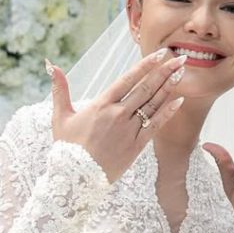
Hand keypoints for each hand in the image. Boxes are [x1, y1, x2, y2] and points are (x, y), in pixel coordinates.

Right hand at [48, 50, 185, 181]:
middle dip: (165, 71)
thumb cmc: (67, 148)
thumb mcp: (60, 116)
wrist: (75, 178)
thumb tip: (51, 65)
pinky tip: (179, 101)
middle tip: (180, 58)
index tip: (160, 54)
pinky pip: (155, 125)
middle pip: (146, 88)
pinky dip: (168, 112)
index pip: (128, 79)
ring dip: (169, 87)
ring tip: (182, 73)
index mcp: (101, 104)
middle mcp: (118, 114)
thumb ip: (60, 89)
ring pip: (153, 104)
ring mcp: (129, 130)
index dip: (146, 65)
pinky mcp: (136, 146)